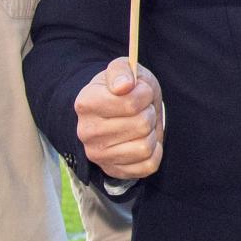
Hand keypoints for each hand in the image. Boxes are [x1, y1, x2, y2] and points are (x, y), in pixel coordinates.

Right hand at [74, 59, 164, 180]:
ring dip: (151, 133)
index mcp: (86, 102)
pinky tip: (142, 141)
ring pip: (145, 146)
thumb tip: (124, 86)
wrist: (115, 111)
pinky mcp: (113, 171)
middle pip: (141, 124)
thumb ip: (122, 71)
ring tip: (140, 125)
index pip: (131, 103)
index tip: (140, 92)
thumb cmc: (123, 89)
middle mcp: (86, 132)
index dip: (144, 94)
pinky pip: (149, 165)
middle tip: (141, 110)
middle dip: (149, 113)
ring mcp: (98, 155)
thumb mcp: (123, 69)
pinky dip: (154, 152)